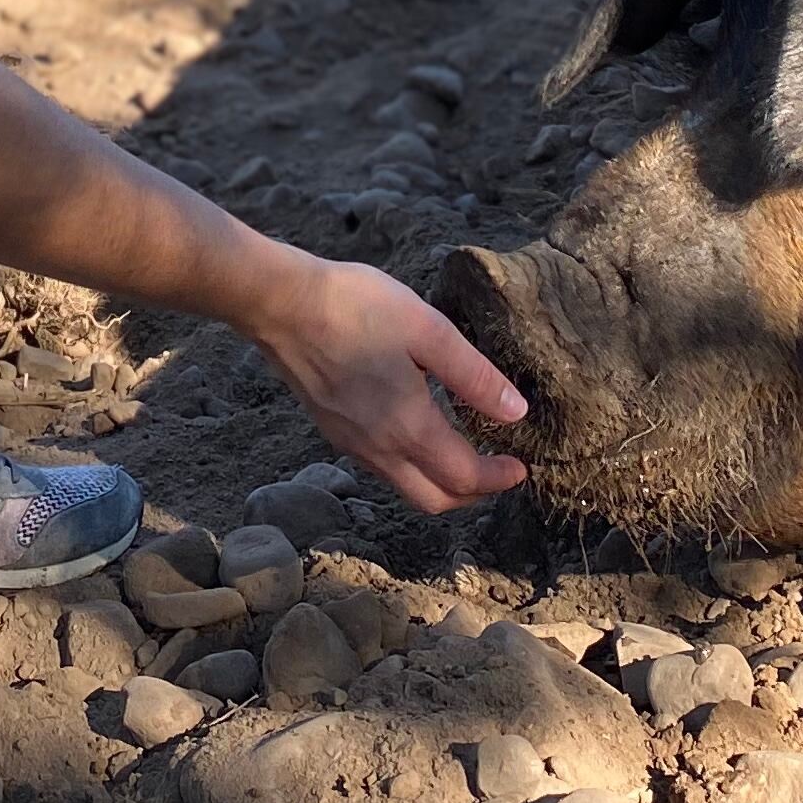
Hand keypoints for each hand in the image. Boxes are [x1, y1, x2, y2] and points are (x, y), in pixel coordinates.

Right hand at [240, 252, 529, 514]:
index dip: (498, 478)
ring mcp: (350, 442)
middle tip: (497, 471)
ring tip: (464, 451)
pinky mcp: (331, 428)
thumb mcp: (427, 330)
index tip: (522, 467)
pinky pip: (380, 466)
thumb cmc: (355, 308)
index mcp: (408, 427)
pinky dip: (411, 465)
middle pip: (434, 499)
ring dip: (440, 481)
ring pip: (405, 485)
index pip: (464, 477)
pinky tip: (417, 429)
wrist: (281, 304)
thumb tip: (515, 411)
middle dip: (472, 494)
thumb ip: (474, 375)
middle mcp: (378, 448)